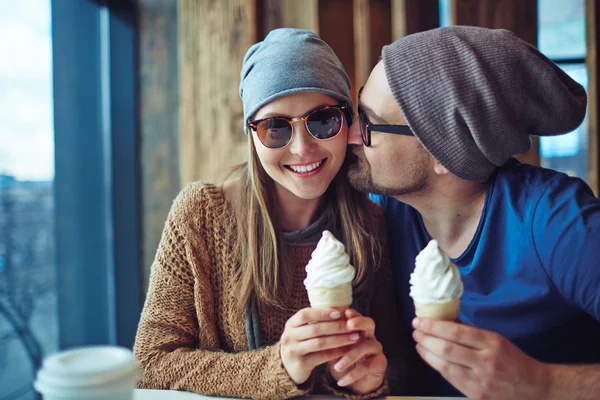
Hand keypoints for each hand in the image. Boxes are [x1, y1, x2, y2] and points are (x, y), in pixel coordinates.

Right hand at [280, 307, 360, 384]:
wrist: (288, 367)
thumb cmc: (301, 344)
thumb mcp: (302, 330)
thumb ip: (316, 322)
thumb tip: (342, 312)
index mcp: (291, 324)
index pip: (305, 314)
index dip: (322, 313)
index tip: (339, 313)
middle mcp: (289, 336)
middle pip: (315, 329)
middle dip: (336, 327)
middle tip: (351, 326)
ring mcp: (293, 351)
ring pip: (320, 343)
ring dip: (339, 339)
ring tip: (354, 337)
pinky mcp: (301, 364)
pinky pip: (322, 357)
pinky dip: (336, 352)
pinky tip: (347, 349)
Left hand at [328, 309, 386, 393]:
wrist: (353, 383)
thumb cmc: (341, 361)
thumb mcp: (332, 348)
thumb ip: (327, 337)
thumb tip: (312, 325)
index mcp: (357, 329)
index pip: (356, 316)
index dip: (352, 313)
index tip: (345, 312)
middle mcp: (369, 336)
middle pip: (370, 323)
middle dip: (359, 323)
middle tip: (349, 325)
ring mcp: (376, 348)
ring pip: (366, 346)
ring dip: (350, 356)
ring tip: (337, 367)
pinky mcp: (380, 363)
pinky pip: (367, 366)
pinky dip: (352, 374)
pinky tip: (341, 381)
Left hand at [412, 318, 550, 399]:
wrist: (534, 387)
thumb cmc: (512, 359)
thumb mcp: (496, 339)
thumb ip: (471, 332)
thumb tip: (444, 320)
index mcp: (492, 343)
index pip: (456, 332)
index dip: (433, 326)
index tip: (419, 321)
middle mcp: (486, 362)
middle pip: (447, 349)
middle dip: (426, 338)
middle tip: (415, 331)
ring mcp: (481, 381)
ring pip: (445, 366)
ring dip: (426, 353)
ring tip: (418, 343)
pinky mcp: (476, 395)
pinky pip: (450, 378)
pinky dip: (436, 366)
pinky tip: (429, 357)